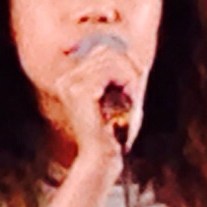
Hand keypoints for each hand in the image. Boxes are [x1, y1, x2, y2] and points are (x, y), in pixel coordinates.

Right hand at [50, 41, 145, 172]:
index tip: (139, 72)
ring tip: (135, 93)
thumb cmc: (111, 131)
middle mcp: (66, 79)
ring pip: (110, 59)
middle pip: (104, 50)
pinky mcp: (81, 91)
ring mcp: (71, 84)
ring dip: (129, 74)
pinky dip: (127, 81)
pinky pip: (111, 71)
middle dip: (128, 64)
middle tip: (140, 81)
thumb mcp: (115, 98)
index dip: (123, 57)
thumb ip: (119, 75)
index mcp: (68, 80)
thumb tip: (132, 53)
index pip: (99, 49)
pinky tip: (131, 96)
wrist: (101, 157)